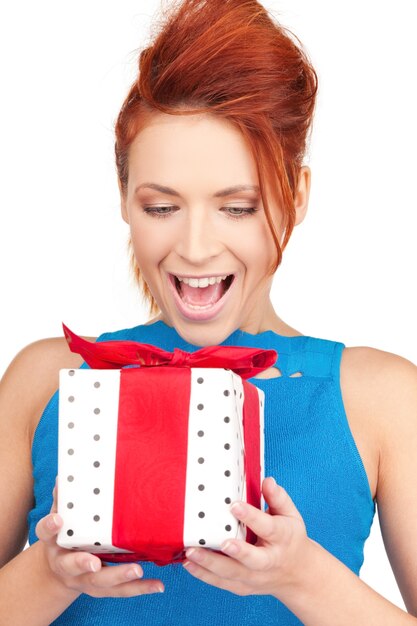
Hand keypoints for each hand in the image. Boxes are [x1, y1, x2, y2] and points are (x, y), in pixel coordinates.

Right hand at [35, 478, 163, 596]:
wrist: (60, 571)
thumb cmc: (65, 535)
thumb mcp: (60, 517)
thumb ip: (64, 499)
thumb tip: (65, 476)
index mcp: (54, 542)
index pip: (46, 533)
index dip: (51, 526)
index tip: (59, 520)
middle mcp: (66, 565)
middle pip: (73, 566)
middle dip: (84, 564)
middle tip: (95, 564)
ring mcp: (85, 579)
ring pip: (100, 583)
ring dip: (119, 578)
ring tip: (138, 571)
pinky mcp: (103, 587)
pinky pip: (122, 590)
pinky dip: (140, 588)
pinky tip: (158, 585)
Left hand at [182, 477, 309, 597]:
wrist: (297, 574)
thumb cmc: (289, 538)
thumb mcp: (291, 515)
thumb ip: (278, 498)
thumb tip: (267, 481)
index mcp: (282, 538)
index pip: (268, 527)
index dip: (252, 517)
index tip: (234, 505)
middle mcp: (269, 561)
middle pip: (252, 559)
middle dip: (237, 552)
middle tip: (220, 542)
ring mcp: (255, 577)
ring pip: (232, 573)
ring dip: (210, 564)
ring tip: (190, 553)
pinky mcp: (242, 586)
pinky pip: (221, 583)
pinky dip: (204, 575)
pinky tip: (188, 564)